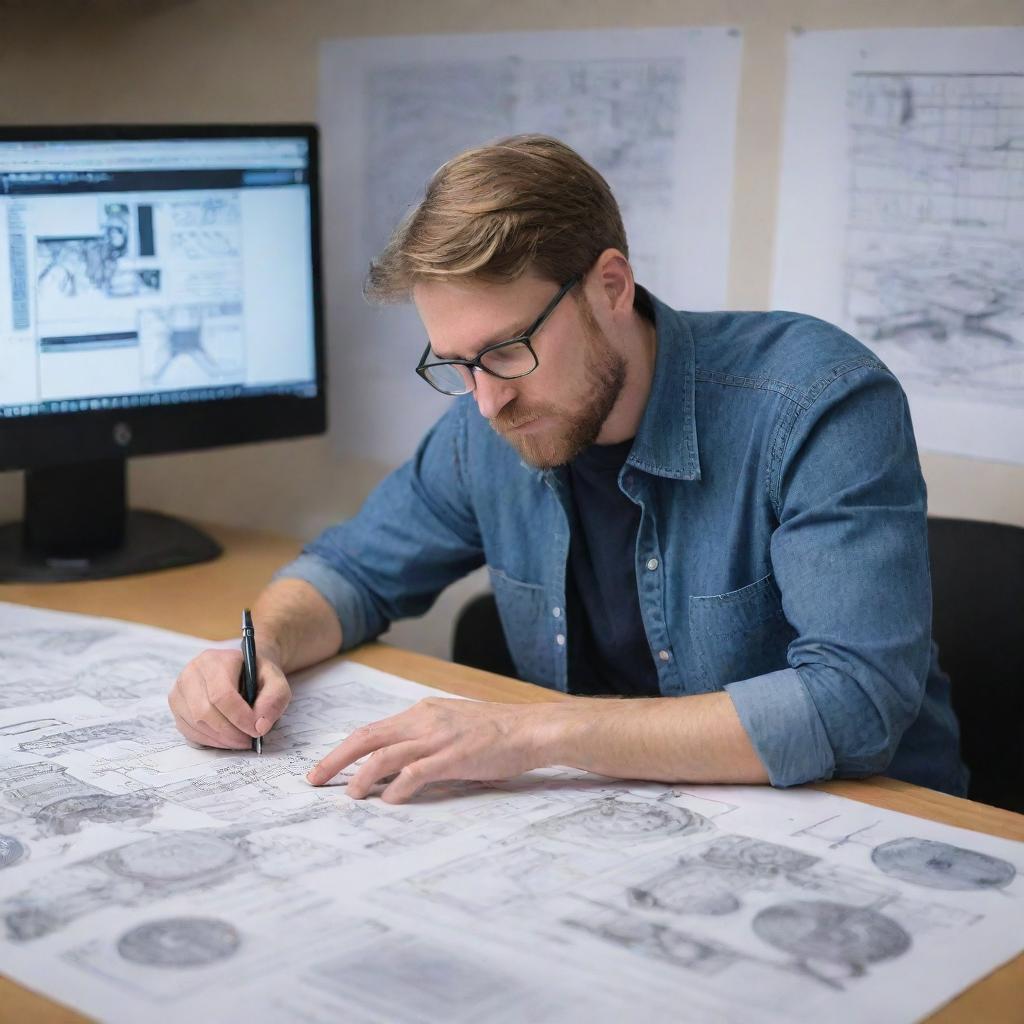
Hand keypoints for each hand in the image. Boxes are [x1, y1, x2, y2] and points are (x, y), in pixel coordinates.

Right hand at [168, 647, 291, 748]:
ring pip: (195, 723)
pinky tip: (226, 739)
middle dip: (230, 732)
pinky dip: (209, 740)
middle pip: (205, 711)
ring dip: (220, 739)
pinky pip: (188, 731)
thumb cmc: (258, 676)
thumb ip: (274, 699)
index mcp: (216, 660)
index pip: (222, 694)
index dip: (239, 717)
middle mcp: (192, 672)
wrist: (243, 669)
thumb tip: (260, 726)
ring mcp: (179, 689)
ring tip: (240, 740)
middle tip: (249, 740)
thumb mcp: (276, 681)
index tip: (256, 731)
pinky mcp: (176, 706)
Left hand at [306, 697, 556, 803]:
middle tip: (314, 779)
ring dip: (361, 776)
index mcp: (422, 712)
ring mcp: (439, 738)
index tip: (326, 766)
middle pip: (368, 737)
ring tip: (349, 795)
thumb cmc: (497, 732)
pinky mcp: (454, 757)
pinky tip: (388, 801)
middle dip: (337, 759)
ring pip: (386, 753)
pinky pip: (416, 772)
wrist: (532, 728)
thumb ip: (426, 739)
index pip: (373, 729)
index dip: (345, 748)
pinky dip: (397, 787)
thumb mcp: (454, 725)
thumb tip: (399, 765)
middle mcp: (425, 720)